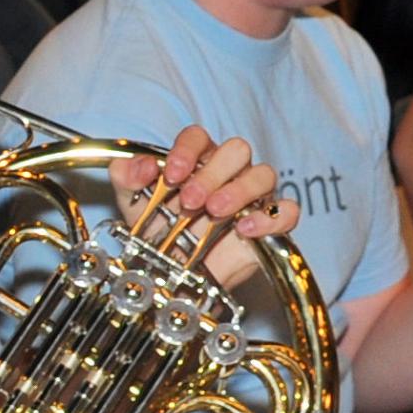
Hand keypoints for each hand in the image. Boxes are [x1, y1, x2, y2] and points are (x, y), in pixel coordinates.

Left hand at [111, 124, 294, 289]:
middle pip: (237, 149)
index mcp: (197, 160)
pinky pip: (286, 211)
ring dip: (239, 190)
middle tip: (190, 200)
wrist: (175, 275)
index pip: (198, 137)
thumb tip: (140, 166)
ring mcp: (253, 196)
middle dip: (212, 173)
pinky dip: (272, 217)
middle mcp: (229, 172)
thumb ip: (126, 177)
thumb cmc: (159, 230)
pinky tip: (246, 227)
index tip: (171, 174)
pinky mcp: (270, 224)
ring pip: (264, 174)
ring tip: (215, 211)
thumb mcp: (132, 203)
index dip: (186, 150)